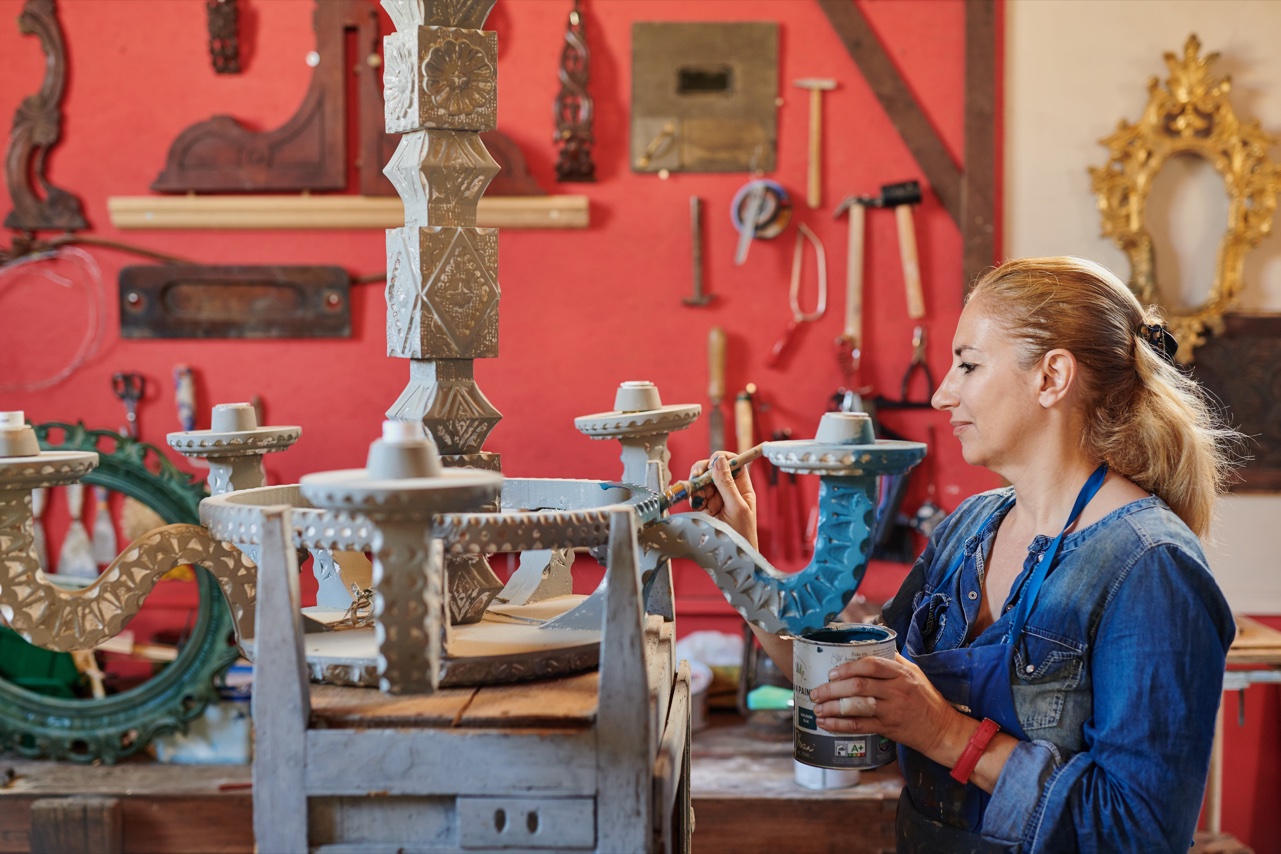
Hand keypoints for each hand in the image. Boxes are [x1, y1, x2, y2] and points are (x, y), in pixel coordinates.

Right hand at [689, 452, 758, 549]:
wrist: (731, 558)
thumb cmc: (742, 536)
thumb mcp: (737, 507)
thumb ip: (727, 484)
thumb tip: (719, 461)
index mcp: (742, 488)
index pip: (734, 463)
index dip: (723, 458)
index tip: (713, 462)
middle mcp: (728, 490)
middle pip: (714, 468)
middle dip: (704, 471)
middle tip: (697, 477)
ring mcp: (715, 498)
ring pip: (702, 480)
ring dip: (697, 485)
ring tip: (699, 499)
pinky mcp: (704, 507)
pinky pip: (695, 494)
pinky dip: (693, 496)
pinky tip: (697, 504)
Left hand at [809, 653, 969, 762]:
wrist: (942, 729)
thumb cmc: (926, 698)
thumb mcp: (914, 673)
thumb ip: (893, 660)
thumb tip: (869, 644)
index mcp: (901, 674)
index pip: (872, 665)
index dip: (848, 667)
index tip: (832, 672)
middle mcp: (896, 690)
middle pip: (859, 686)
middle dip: (833, 689)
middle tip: (816, 691)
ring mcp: (892, 710)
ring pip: (857, 707)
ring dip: (832, 707)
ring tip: (817, 708)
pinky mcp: (888, 728)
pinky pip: (860, 726)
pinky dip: (840, 725)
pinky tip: (826, 724)